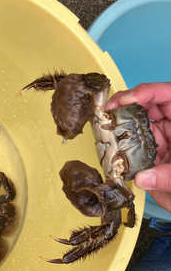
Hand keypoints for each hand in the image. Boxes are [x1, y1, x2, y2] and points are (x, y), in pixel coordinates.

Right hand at [105, 82, 170, 212]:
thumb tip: (142, 178)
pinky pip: (133, 147)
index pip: (168, 95)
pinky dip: (120, 146)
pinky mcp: (151, 157)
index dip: (147, 92)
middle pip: (149, 105)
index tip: (129, 99)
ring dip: (120, 123)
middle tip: (109, 108)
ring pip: (138, 125)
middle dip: (127, 102)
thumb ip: (166, 177)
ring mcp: (161, 143)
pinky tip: (109, 146)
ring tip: (105, 123)